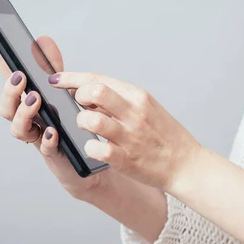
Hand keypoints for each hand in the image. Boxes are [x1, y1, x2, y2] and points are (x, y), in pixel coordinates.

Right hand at [0, 30, 112, 198]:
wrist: (85, 162)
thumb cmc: (69, 124)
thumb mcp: (63, 91)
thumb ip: (53, 68)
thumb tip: (43, 40)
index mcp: (27, 101)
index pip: (9, 78)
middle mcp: (27, 120)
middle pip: (6, 107)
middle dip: (9, 91)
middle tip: (20, 77)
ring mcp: (38, 137)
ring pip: (18, 129)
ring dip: (24, 113)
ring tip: (36, 100)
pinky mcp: (54, 153)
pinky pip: (46, 148)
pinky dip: (49, 139)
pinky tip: (55, 131)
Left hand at [48, 71, 201, 190]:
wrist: (186, 164)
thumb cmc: (165, 136)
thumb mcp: (148, 109)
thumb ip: (120, 101)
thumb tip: (89, 93)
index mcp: (139, 97)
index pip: (99, 79)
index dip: (72, 78)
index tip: (57, 80)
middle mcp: (134, 113)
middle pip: (95, 92)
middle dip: (77, 97)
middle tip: (78, 106)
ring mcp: (130, 136)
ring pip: (91, 120)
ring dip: (82, 122)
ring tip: (86, 128)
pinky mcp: (126, 159)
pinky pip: (96, 149)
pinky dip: (89, 147)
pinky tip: (93, 148)